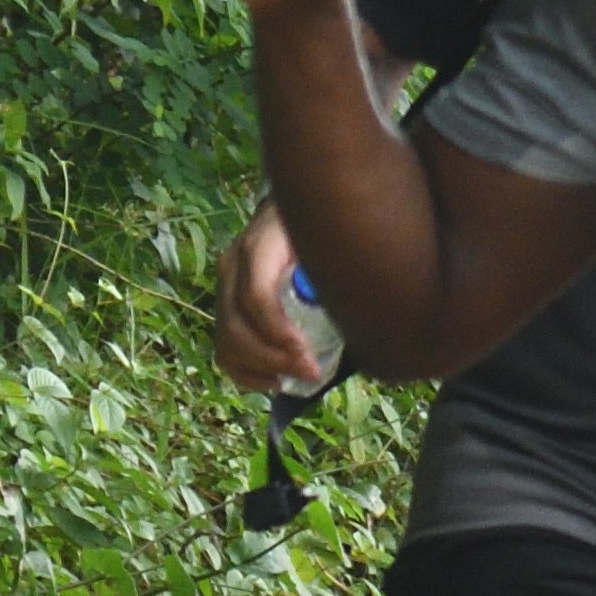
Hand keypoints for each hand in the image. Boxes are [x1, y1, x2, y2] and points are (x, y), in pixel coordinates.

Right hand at [211, 199, 330, 395]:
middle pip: (236, 322)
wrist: (293, 212)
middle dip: (272, 357)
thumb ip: (345, 268)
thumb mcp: (333, 238)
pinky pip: (222, 346)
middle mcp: (233, 265)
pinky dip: (244, 371)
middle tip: (311, 373)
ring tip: (296, 379)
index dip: (277, 331)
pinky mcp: (225, 305)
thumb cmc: (323, 228)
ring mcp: (224, 286)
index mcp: (260, 246)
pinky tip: (274, 382)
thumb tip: (372, 311)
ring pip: (225, 338)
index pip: (256, 295)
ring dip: (260, 368)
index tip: (307, 354)